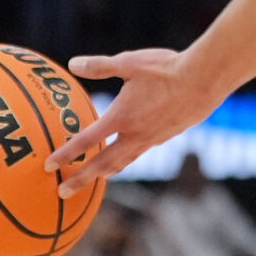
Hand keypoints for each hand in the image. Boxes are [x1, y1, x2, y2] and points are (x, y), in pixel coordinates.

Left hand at [47, 47, 220, 195]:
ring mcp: (154, 138)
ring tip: (97, 178)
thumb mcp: (129, 62)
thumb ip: (100, 66)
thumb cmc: (167, 68)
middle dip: (81, 179)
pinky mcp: (169, 135)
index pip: (87, 141)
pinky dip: (131, 157)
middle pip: (103, 163)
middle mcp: (135, 133)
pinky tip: (132, 151)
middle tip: (62, 192)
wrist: (206, 78)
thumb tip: (73, 64)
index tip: (49, 166)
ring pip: (126, 161)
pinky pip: (144, 150)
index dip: (66, 154)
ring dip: (107, 171)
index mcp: (121, 117)